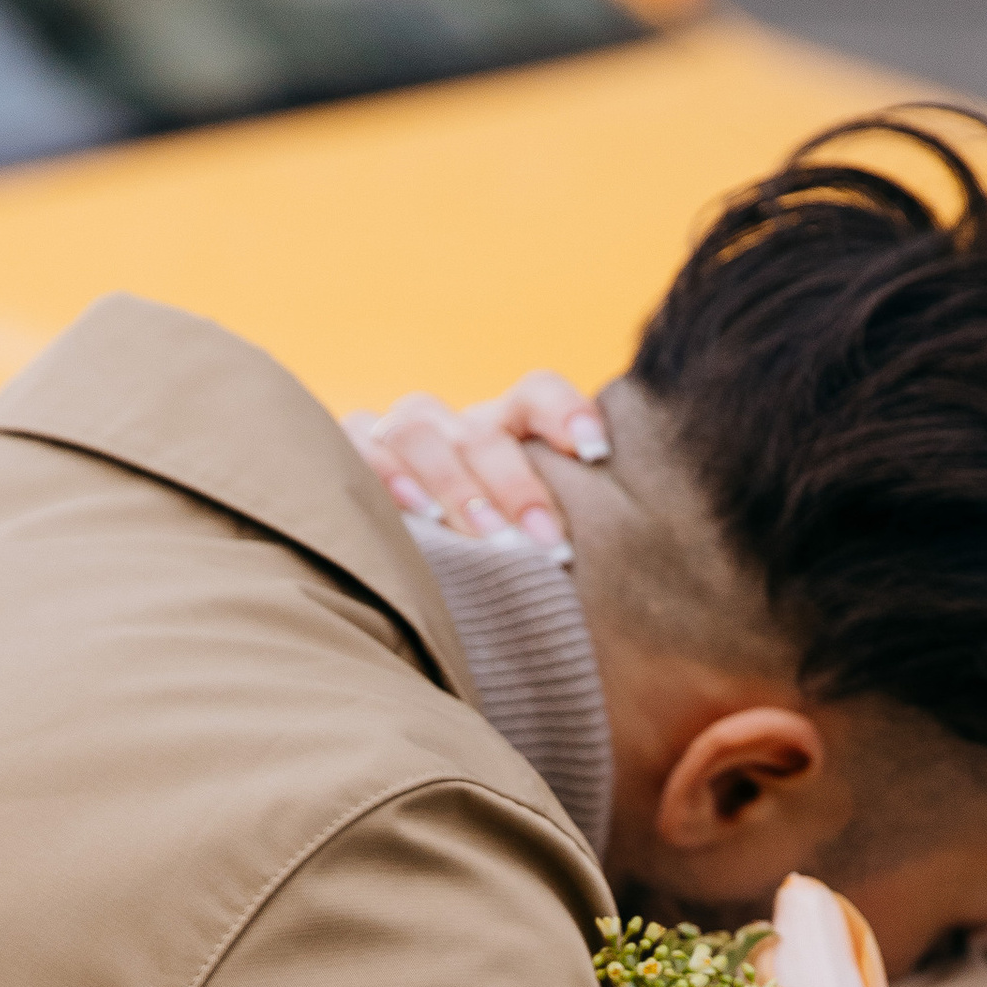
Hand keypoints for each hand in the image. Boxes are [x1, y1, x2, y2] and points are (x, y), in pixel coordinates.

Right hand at [339, 374, 607, 552]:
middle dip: (517, 486)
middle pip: (481, 431)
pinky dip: (384, 473)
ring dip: (455, 484)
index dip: (564, 411)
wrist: (391, 576)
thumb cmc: (494, 568)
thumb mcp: (530, 547)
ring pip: (418, 431)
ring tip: (486, 539)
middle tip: (549, 546)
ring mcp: (396, 438)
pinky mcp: (348, 456)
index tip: (596, 452)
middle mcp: (453, 429)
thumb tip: (638, 593)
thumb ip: (561, 545)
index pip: (534, 394)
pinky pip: (355, 446)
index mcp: (504, 431)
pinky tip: (413, 514)